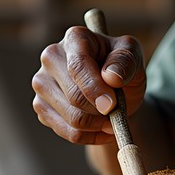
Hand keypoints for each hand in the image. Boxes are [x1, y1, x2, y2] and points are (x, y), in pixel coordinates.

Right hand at [32, 25, 145, 146]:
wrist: (115, 89)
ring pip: (71, 117)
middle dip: (101, 110)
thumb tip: (110, 77)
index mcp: (75, 38)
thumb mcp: (133, 56)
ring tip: (114, 119)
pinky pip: (68, 132)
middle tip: (118, 112)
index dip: (95, 89)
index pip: (78, 66)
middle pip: (74, 96)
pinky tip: (103, 129)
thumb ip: (125, 62)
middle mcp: (51, 57)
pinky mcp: (41, 107)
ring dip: (98, 125)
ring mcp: (42, 83)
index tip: (112, 105)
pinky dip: (91, 136)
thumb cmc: (123, 67)